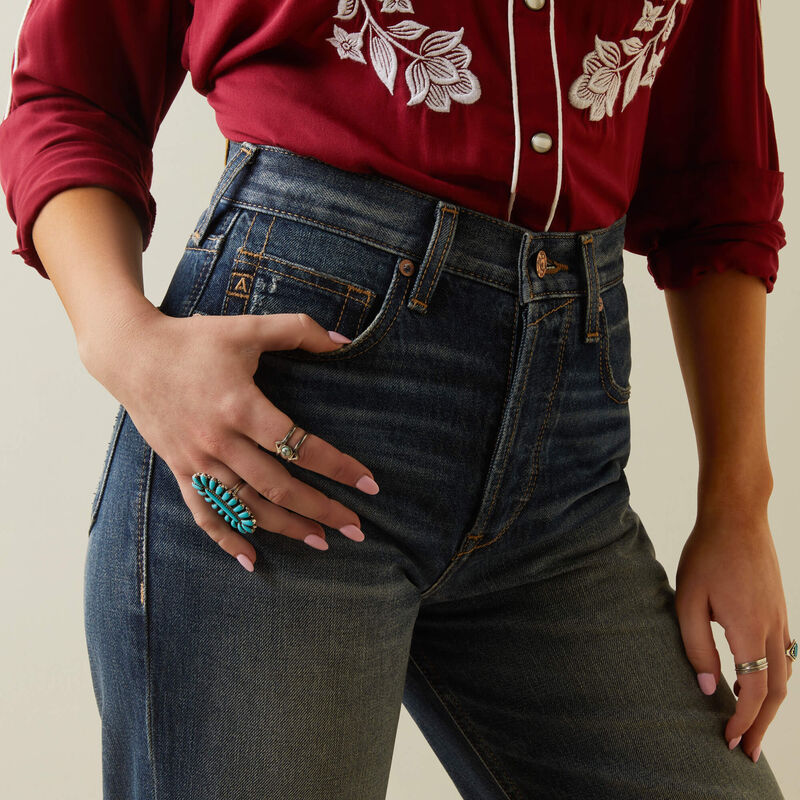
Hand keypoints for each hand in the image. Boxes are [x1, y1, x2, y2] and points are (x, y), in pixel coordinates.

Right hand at [81, 305, 378, 569]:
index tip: (369, 484)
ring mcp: (197, 461)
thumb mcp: (247, 327)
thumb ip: (298, 330)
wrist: (131, 355)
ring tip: (321, 542)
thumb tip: (343, 341)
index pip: (298, 447)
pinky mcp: (180, 471)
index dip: (338, 467)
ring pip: (246, 507)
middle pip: (278, 487)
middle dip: (321, 510)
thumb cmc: (193, 340)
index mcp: (240, 406)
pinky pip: (204, 514)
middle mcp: (219, 441)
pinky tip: (252, 560)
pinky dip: (227, 539)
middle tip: (356, 528)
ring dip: (286, 528)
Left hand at [675, 504, 791, 761]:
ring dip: (771, 705)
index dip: (743, 721)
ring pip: (785, 675)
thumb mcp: (688, 600)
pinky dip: (775, 679)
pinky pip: (785, 654)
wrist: (738, 515)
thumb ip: (697, 646)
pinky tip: (760, 683)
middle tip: (747, 752)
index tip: (728, 742)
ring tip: (755, 725)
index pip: (753, 692)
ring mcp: (781, 618)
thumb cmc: (706, 554)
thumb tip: (708, 688)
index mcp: (749, 631)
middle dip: (762, 726)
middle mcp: (773, 630)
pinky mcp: (779, 608)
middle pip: (776, 691)